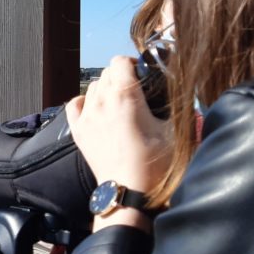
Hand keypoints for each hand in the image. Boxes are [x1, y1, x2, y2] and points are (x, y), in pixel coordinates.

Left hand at [66, 56, 171, 224]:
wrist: (129, 191)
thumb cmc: (155, 164)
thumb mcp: (175, 130)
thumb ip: (175, 106)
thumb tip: (179, 93)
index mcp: (125, 96)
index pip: (121, 61)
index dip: (134, 64)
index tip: (144, 75)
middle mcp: (102, 102)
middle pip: (107, 73)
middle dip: (122, 77)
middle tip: (137, 91)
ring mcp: (87, 116)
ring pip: (92, 87)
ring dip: (106, 89)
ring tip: (120, 103)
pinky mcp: (78, 131)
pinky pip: (74, 104)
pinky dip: (84, 101)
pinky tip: (96, 109)